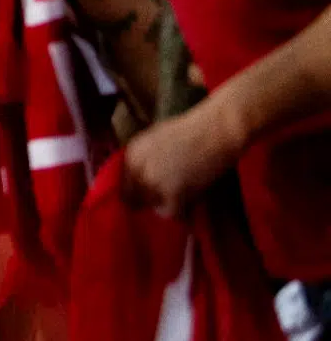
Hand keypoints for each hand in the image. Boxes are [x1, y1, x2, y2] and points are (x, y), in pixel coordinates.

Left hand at [122, 100, 241, 217]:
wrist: (218, 127)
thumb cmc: (194, 130)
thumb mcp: (156, 139)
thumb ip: (144, 160)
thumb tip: (140, 181)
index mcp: (132, 154)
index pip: (122, 185)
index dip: (137, 192)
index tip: (150, 196)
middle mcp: (137, 168)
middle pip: (134, 199)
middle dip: (150, 200)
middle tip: (168, 198)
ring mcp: (153, 180)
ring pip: (152, 207)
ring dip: (167, 205)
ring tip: (183, 196)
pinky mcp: (173, 192)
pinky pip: (171, 213)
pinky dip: (181, 212)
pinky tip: (190, 202)